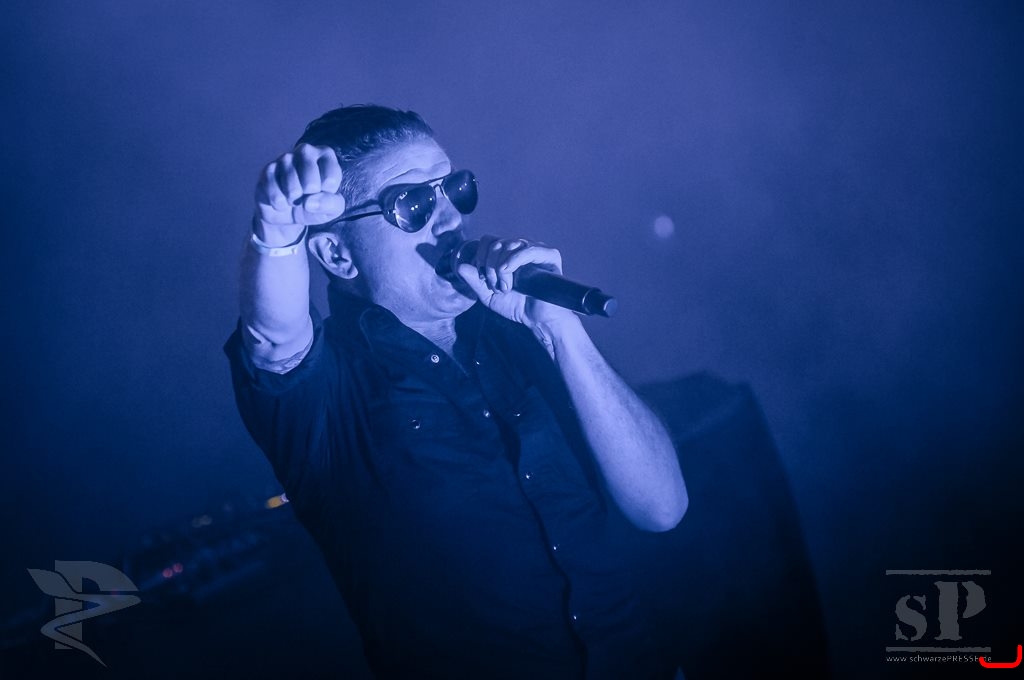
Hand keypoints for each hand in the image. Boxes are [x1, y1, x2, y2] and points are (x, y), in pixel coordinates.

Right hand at [254, 143, 345, 242]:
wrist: (290, 212)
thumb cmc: (317, 204)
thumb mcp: (333, 208)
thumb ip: (330, 204)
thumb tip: (309, 202)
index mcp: (325, 154)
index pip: (331, 179)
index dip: (327, 195)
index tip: (324, 192)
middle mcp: (305, 151)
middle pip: (311, 185)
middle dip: (309, 199)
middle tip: (307, 196)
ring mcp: (285, 158)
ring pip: (292, 190)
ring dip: (294, 202)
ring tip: (294, 198)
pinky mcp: (267, 170)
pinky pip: (275, 194)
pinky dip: (280, 204)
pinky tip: (282, 201)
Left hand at [456, 235, 578, 329]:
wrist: (538, 320)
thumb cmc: (517, 306)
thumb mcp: (489, 295)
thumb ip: (475, 281)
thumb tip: (460, 266)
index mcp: (508, 253)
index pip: (488, 241)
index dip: (480, 257)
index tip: (482, 278)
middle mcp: (521, 248)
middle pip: (496, 243)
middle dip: (490, 266)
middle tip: (495, 287)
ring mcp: (536, 250)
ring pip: (509, 245)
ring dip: (501, 267)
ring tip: (505, 287)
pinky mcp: (550, 256)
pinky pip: (529, 249)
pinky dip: (514, 259)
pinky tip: (507, 271)